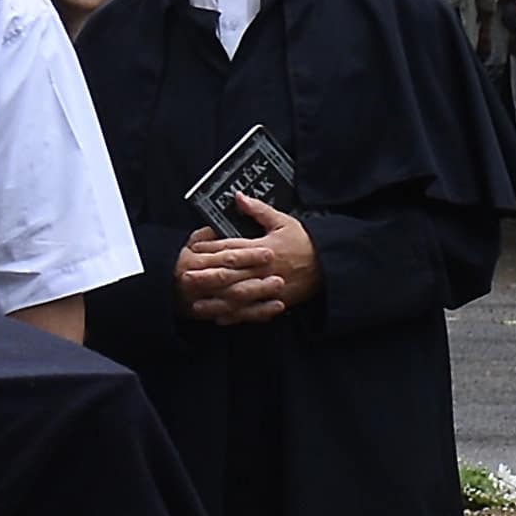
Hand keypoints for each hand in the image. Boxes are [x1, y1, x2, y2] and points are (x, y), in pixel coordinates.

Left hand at [174, 197, 319, 326]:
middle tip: (184, 278)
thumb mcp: (283, 221)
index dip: (210, 250)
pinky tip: (220, 318)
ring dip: (216, 300)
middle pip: (230, 273)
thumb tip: (238, 197)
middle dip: (206, 276)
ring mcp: (269, 287)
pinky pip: (253, 311)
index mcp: (263, 247)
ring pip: (239, 295)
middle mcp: (263, 268)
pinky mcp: (276, 301)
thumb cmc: (305, 241)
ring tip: (196, 303)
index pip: (231, 248)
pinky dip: (236, 316)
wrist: (330, 264)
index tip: (191, 251)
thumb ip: (258, 210)